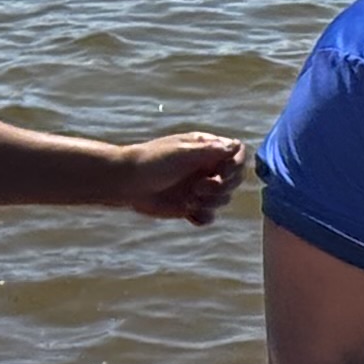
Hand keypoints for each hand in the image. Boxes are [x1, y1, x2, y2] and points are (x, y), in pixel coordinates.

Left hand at [109, 132, 244, 222]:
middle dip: (221, 188)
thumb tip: (235, 146)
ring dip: (210, 203)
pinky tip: (188, 213)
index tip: (220, 173)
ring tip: (188, 200)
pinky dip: (202, 217)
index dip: (235, 166)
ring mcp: (200, 187)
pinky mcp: (191, 206)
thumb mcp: (182, 153)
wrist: (126, 183)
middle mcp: (206, 167)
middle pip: (235, 180)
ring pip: (224, 200)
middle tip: (198, 188)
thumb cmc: (152, 161)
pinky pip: (210, 216)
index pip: (237, 155)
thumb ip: (210, 150)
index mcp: (206, 149)